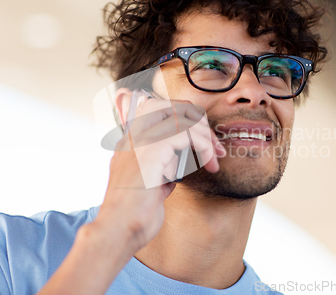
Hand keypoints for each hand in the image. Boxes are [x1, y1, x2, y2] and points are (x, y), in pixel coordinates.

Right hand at [37, 97, 224, 294]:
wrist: (120, 230)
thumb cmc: (137, 214)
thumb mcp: (152, 184)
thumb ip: (164, 168)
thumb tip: (181, 162)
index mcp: (131, 142)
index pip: (157, 108)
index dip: (185, 118)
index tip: (202, 141)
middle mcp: (133, 136)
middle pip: (171, 105)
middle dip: (198, 121)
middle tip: (213, 147)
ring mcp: (141, 140)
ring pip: (183, 116)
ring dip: (206, 136)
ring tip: (215, 158)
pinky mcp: (152, 150)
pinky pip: (188, 133)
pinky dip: (205, 147)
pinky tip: (209, 165)